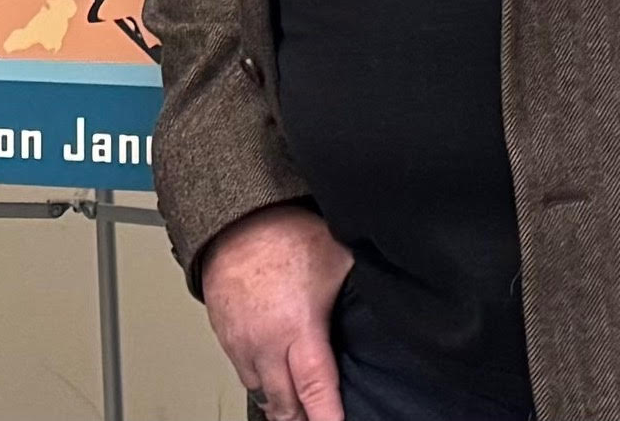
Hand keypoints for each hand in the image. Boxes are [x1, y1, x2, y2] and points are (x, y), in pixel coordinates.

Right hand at [198, 203, 351, 420]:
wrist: (235, 219)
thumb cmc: (285, 234)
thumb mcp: (338, 258)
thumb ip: (361, 287)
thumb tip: (395, 293)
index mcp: (298, 328)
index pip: (316, 392)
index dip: (327, 418)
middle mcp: (266, 344)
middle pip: (285, 407)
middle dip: (304, 418)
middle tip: (320, 416)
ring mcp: (241, 344)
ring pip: (262, 395)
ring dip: (281, 402)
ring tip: (299, 404)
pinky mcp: (224, 338)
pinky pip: (243, 375)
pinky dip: (261, 382)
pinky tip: (275, 379)